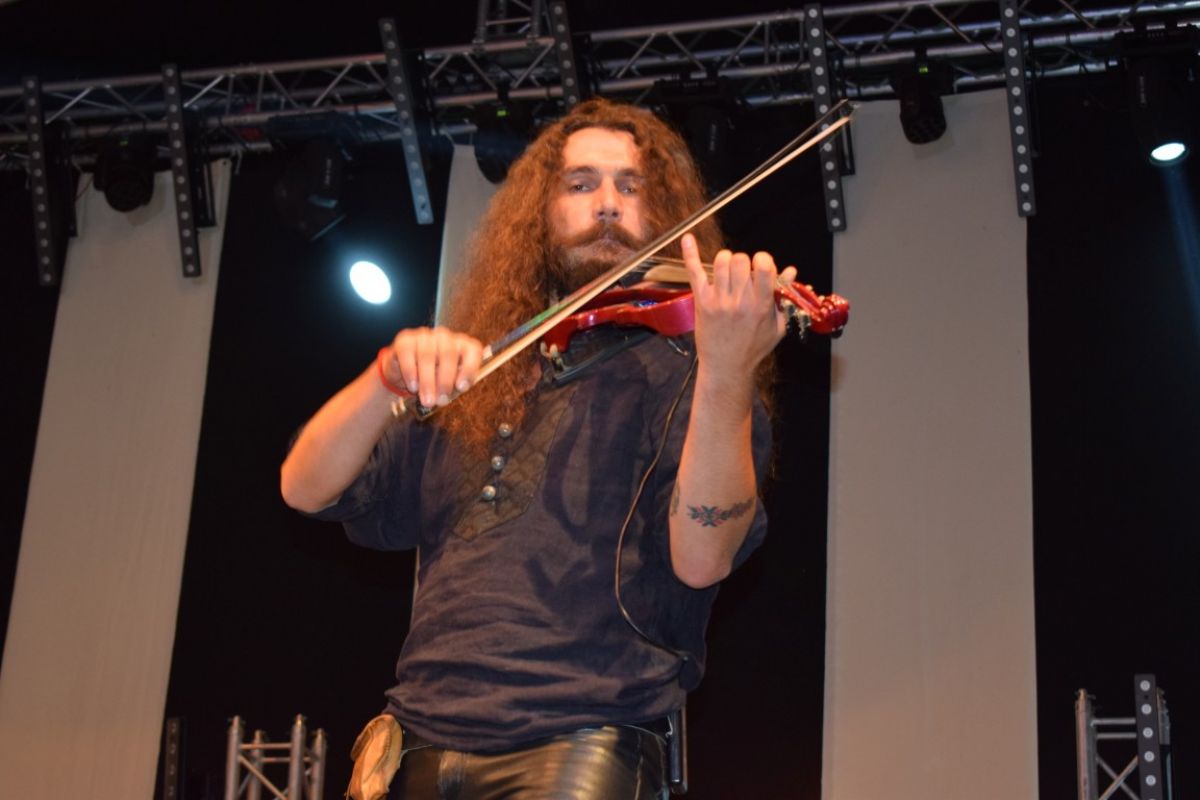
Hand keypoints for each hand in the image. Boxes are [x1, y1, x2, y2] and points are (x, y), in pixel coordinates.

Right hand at [380, 327, 484, 407]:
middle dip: (445, 381)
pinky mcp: (405, 340)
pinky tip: (413, 386)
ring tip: (427, 400)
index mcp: (461, 345)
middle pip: (448, 354)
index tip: (461, 387)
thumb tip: (453, 393)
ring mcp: (424, 336)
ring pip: (427, 355)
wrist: (404, 372)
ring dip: (427, 381)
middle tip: (440, 401)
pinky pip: (408, 355)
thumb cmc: (432, 378)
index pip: (473, 350)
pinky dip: (411, 373)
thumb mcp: (448, 384)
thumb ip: (455, 386)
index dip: (469, 369)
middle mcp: (445, 337)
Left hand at [681, 233, 796, 381]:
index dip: (763, 260)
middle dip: (744, 262)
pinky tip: (687, 239)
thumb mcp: (777, 325)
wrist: (727, 367)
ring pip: (721, 261)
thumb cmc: (754, 348)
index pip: (764, 267)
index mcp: (761, 305)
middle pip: (741, 260)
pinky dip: (690, 253)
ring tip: (728, 271)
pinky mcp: (702, 301)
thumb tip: (791, 271)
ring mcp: (719, 300)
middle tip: (743, 274)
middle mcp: (740, 300)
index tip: (762, 266)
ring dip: (726, 260)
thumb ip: (783, 297)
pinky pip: (695, 272)